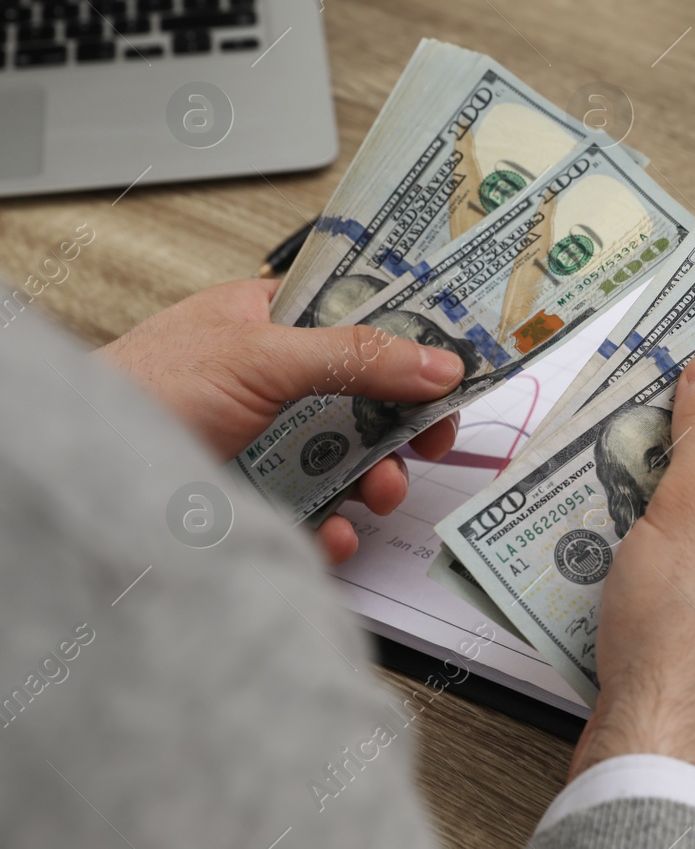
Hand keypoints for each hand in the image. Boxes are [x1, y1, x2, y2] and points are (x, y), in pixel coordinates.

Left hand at [96, 279, 464, 562]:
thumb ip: (355, 356)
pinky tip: (336, 533)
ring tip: (382, 490)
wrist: (81, 481)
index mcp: (274, 319)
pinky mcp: (259, 497)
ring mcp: (269, 440)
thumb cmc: (143, 389)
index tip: (455, 369)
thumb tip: (437, 362)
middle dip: (403, 424)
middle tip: (432, 439)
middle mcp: (275, 377)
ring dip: (378, 478)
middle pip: (367, 396)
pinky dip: (336, 527)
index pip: (362, 319)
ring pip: (349, 458)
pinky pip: (318, 512)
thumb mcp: (261, 355)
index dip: (413, 342)